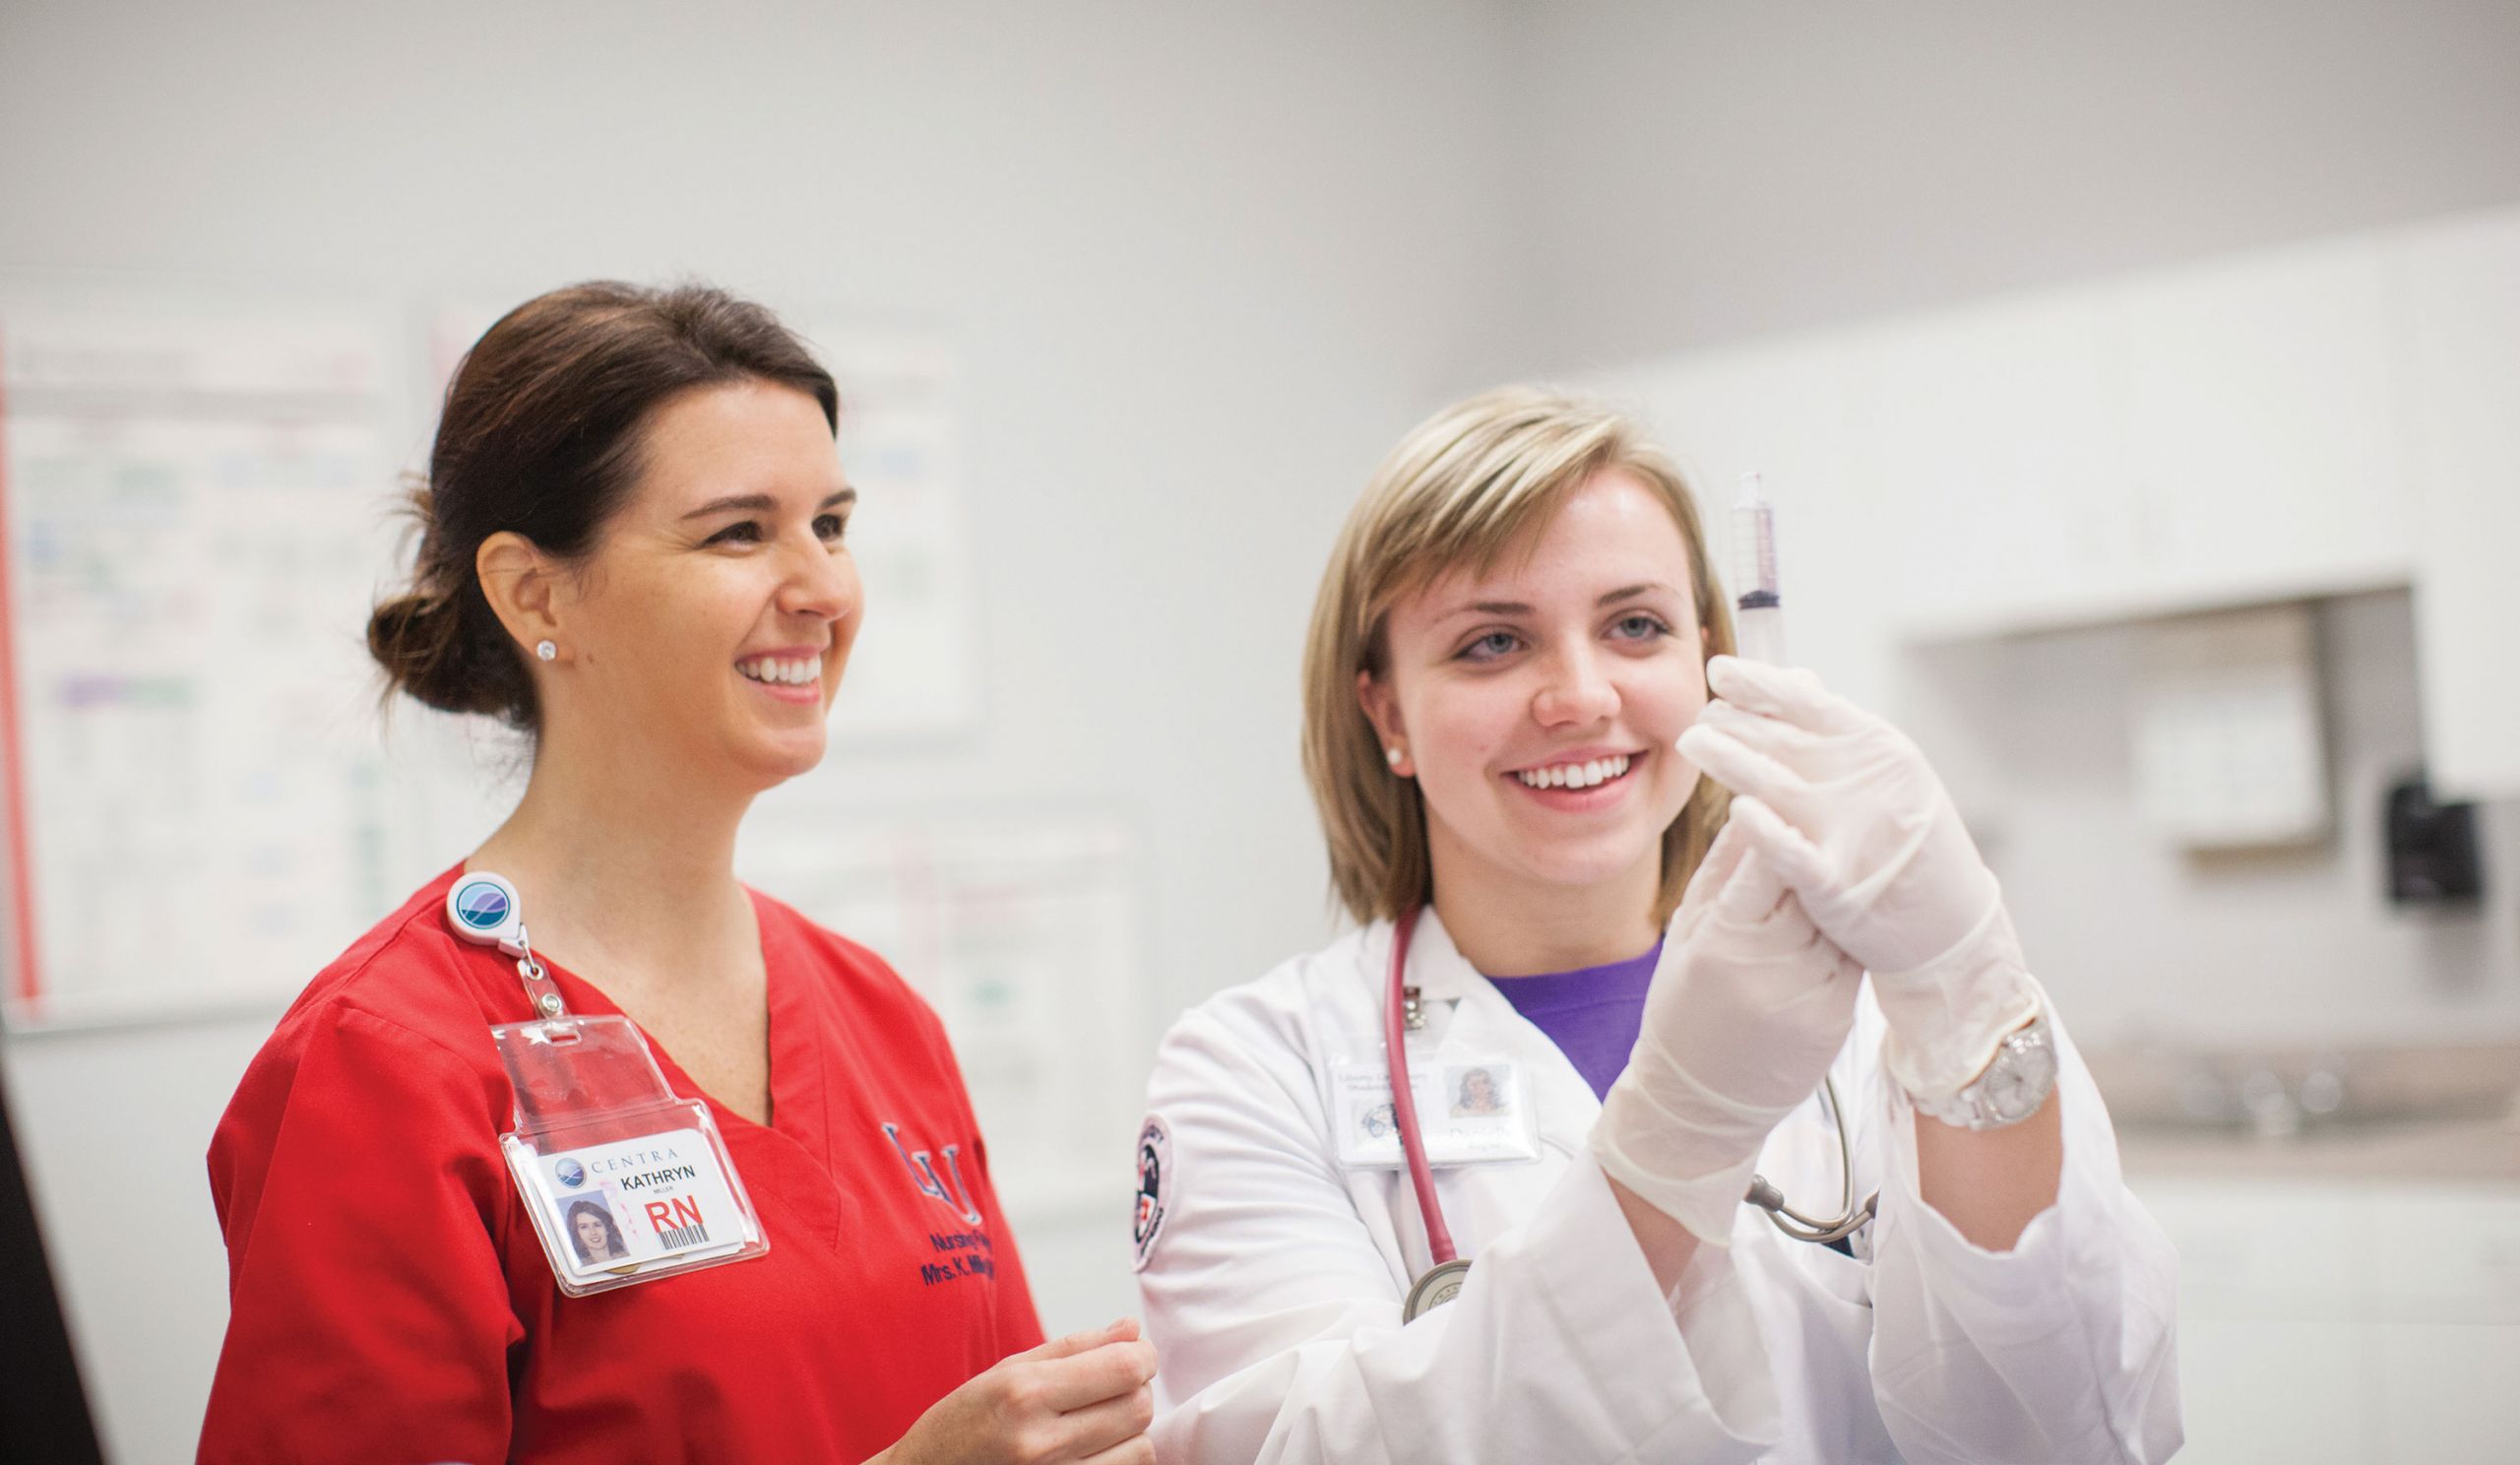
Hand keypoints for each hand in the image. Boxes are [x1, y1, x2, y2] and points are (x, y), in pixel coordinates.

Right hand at [877, 1317, 1156, 1464]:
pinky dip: (1120, 1459)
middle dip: (1137, 1390)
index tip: (1136, 1355)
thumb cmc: (961, 1426)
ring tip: (1096, 1424)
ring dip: (1130, 1432)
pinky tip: (1093, 1450)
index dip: (1143, 1356)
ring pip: (1141, 1448)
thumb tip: (1131, 1329)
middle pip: (1138, 1408)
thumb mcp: (1006, 1372)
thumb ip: (1074, 1349)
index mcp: (1024, 1394)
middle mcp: (1040, 1443)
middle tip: (1114, 1387)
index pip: (1123, 1369)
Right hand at [1591, 816, 1862, 1245]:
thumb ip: (1721, 873)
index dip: (1783, 821)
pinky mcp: (1838, 1015)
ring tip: (1843, 853)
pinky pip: (1851, 953)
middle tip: (1832, 805)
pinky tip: (1842, 915)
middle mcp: (1770, 963)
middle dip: (1819, 844)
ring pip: (1839, 914)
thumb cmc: (1685, 1011)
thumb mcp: (1686, 936)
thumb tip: (1750, 810)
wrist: (1701, 1103)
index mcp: (1723, 937)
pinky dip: (1847, 931)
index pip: (1766, 858)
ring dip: (1841, 885)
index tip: (1792, 790)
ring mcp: (1810, 991)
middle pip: (1811, 880)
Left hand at [1676, 655, 2040, 1100]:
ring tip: (1691, 742)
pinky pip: (1796, 854)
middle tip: (1694, 713)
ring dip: (1731, 759)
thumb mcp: (1887, 776)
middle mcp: (1867, 781)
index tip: (1719, 670)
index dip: (1759, 684)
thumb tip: (1796, 682)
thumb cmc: (1909, 845)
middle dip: (1732, 721)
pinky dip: (1768, 832)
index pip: (1809, 704)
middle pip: (1784, 739)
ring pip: (1779, 784)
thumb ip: (1838, 734)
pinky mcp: (1841, 885)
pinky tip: (1738, 812)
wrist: (1953, 928)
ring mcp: (1855, 832)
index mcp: (1878, 749)